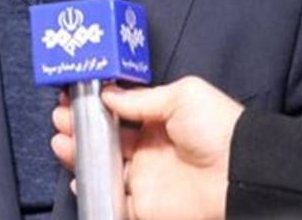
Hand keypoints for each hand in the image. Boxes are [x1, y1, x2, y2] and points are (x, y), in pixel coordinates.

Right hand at [50, 76, 243, 219]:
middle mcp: (149, 150)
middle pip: (105, 141)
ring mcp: (146, 178)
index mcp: (158, 122)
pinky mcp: (145, 205)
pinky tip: (77, 178)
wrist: (241, 174)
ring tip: (60, 141)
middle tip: (60, 118)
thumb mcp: (183, 95)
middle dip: (79, 128)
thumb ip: (142, 98)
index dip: (93, 106)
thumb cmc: (219, 128)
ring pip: (103, 168)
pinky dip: (93, 193)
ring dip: (78, 156)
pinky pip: (114, 202)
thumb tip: (108, 95)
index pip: (117, 113)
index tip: (71, 97)